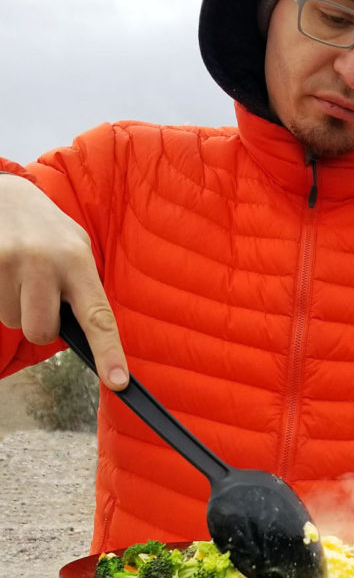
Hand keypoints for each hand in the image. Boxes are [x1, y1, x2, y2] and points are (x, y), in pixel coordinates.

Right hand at [0, 174, 128, 388]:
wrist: (4, 195)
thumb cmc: (46, 229)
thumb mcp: (76, 248)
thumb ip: (83, 288)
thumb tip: (90, 338)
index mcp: (75, 259)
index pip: (97, 316)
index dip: (108, 352)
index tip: (118, 382)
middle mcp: (42, 261)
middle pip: (42, 332)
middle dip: (40, 324)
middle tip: (38, 296)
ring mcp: (7, 263)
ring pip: (12, 322)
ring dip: (15, 306)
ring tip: (19, 273)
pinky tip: (4, 273)